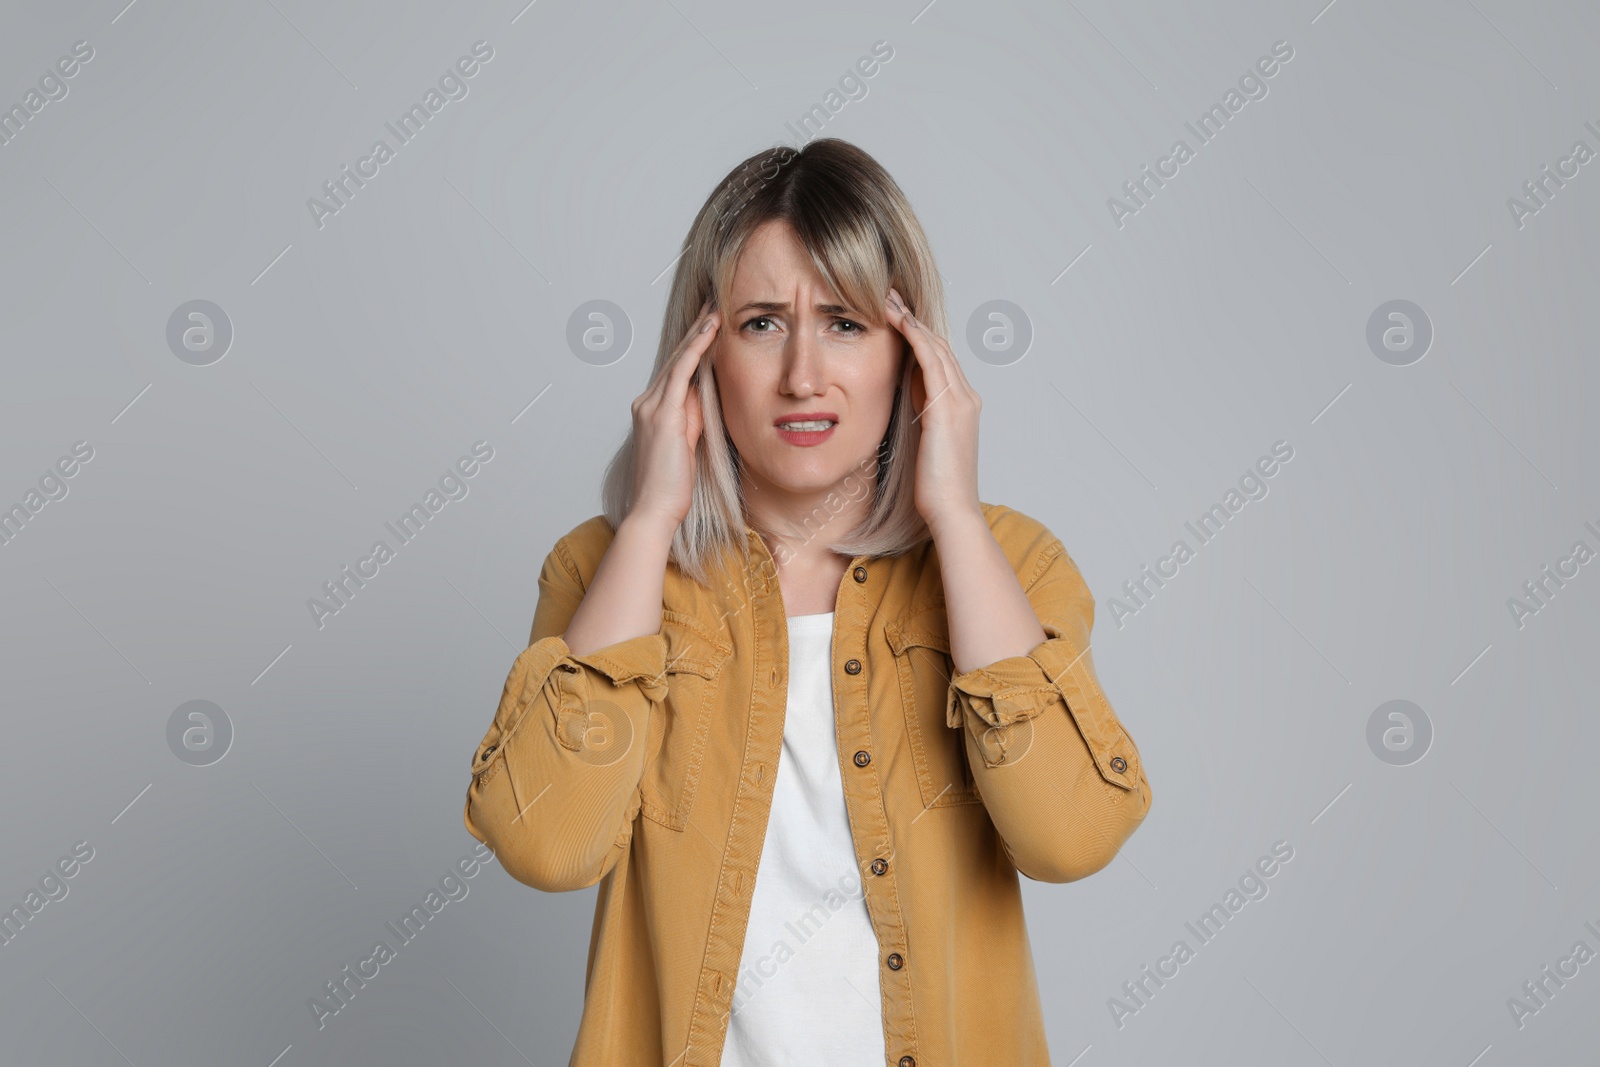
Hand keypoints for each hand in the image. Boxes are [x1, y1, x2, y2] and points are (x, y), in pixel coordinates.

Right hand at [627, 301, 720, 530]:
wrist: (655, 509)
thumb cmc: (672, 485)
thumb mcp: (688, 443)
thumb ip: (693, 417)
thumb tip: (704, 394)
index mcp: (652, 410)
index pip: (677, 368)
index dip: (694, 344)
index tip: (711, 323)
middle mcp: (647, 403)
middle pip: (676, 357)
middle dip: (697, 329)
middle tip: (715, 302)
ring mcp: (651, 407)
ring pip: (678, 359)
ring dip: (699, 331)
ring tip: (716, 308)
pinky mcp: (662, 415)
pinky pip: (681, 373)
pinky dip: (696, 350)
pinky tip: (710, 332)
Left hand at [883, 288, 982, 531]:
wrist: (952, 511)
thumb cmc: (935, 487)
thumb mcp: (924, 442)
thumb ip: (919, 416)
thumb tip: (904, 397)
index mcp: (961, 405)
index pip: (939, 359)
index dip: (918, 334)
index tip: (895, 315)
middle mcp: (966, 397)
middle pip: (939, 345)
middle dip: (913, 319)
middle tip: (888, 295)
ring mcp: (960, 400)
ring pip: (935, 346)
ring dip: (911, 320)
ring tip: (887, 299)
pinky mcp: (947, 408)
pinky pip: (930, 360)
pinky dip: (914, 337)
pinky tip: (898, 321)